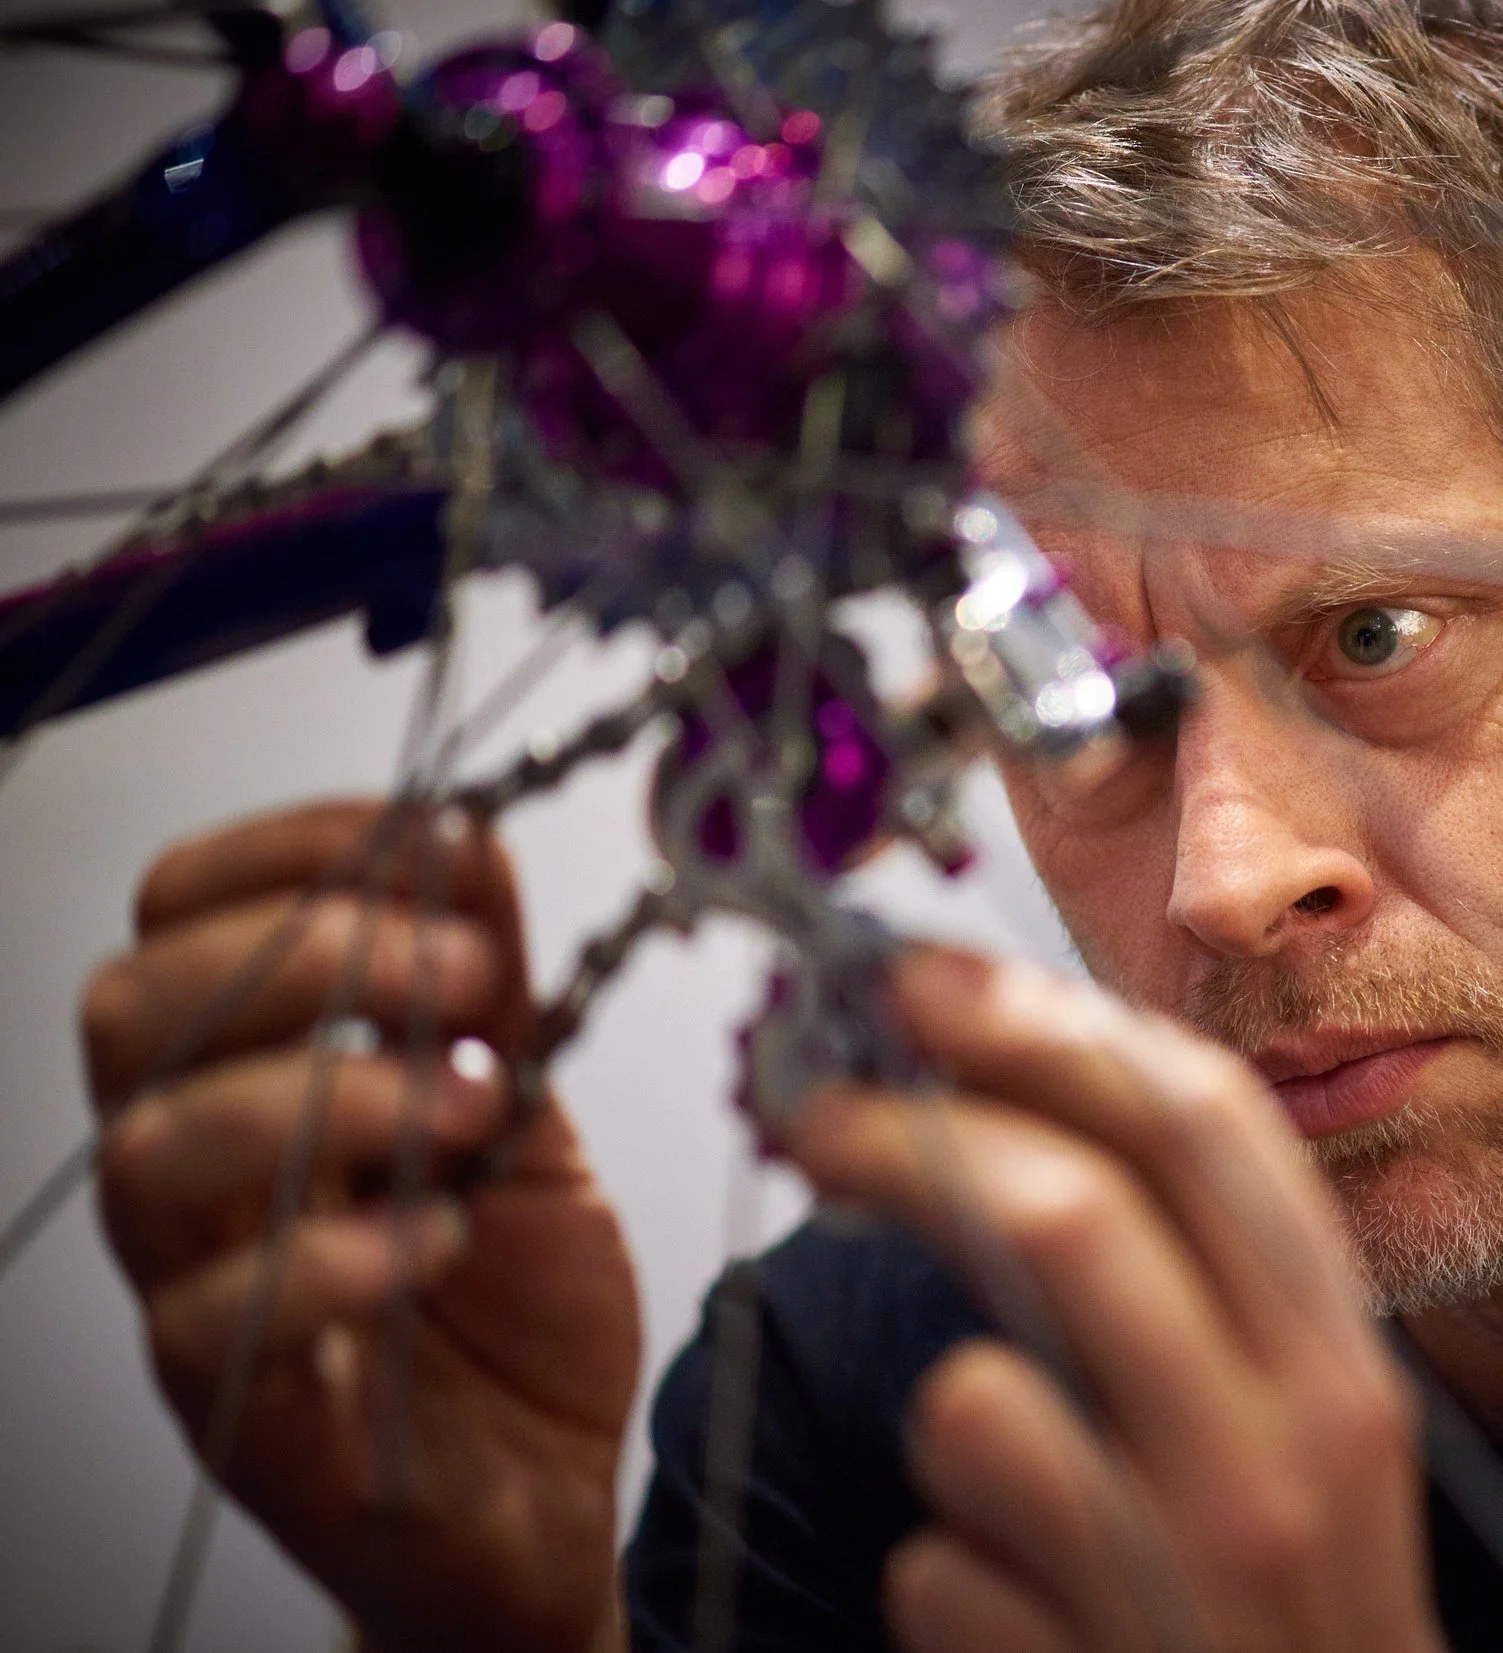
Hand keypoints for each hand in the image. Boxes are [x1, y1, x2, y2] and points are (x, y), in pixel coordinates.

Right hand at [82, 799, 639, 1652]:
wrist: (544, 1489)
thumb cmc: (515, 1307)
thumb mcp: (528, 1114)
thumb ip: (494, 990)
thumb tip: (468, 838)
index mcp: (258, 1067)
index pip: (181, 915)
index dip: (289, 852)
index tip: (432, 840)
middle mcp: (203, 1167)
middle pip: (132, 1009)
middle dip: (305, 957)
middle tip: (464, 977)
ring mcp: (197, 1282)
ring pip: (151, 1151)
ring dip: (325, 1098)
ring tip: (467, 1109)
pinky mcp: (230, 1402)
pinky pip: (201, 1316)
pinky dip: (332, 1257)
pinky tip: (440, 1241)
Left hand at [781, 948, 1445, 1652]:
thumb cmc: (1296, 1617)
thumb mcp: (1306, 1442)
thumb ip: (1206, 1293)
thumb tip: (1031, 1109)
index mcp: (1345, 1366)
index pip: (1208, 1131)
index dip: (1051, 1028)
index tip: (926, 980)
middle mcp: (1290, 1453)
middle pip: (1072, 1217)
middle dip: (914, 1135)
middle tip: (810, 1104)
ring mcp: (1189, 1573)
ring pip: (971, 1400)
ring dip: (954, 1435)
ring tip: (1012, 1500)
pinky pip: (929, 1568)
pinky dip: (944, 1584)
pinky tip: (1022, 1628)